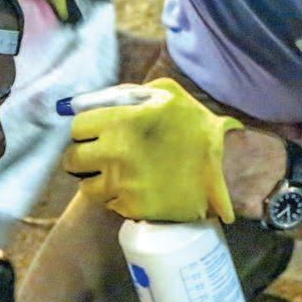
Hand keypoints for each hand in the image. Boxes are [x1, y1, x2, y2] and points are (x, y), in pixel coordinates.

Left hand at [62, 78, 243, 222]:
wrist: (229, 167)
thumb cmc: (195, 126)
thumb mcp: (166, 93)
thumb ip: (124, 94)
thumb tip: (84, 103)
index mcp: (123, 120)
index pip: (77, 127)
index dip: (85, 130)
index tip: (95, 133)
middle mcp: (117, 152)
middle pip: (72, 158)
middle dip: (84, 156)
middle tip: (100, 155)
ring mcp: (123, 183)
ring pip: (85, 185)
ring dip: (96, 180)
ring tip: (116, 173)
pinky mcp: (132, 207)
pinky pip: (107, 203)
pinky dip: (116, 197)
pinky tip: (134, 187)